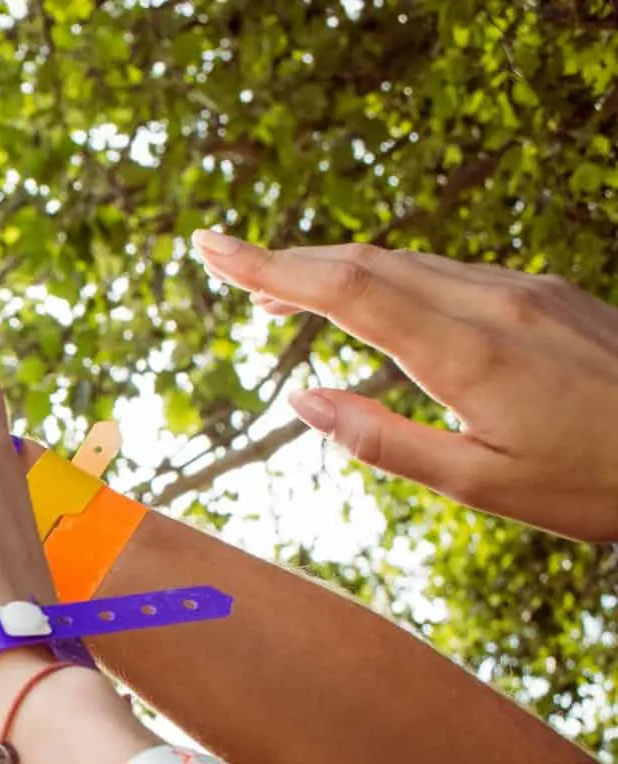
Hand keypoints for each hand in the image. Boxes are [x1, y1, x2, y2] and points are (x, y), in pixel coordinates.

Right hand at [193, 232, 617, 540]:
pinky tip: (370, 300)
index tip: (211, 249)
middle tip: (222, 261)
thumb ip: (386, 443)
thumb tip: (304, 399)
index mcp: (470, 356)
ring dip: (335, 269)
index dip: (271, 266)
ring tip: (278, 291)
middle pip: (369, 262)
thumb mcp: (483, 487)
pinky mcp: (548, 294)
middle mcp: (495, 305)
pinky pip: (447, 272)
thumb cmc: (599, 484)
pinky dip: (388, 278)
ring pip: (408, 262)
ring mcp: (526, 292)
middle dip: (288, 260)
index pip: (349, 291)